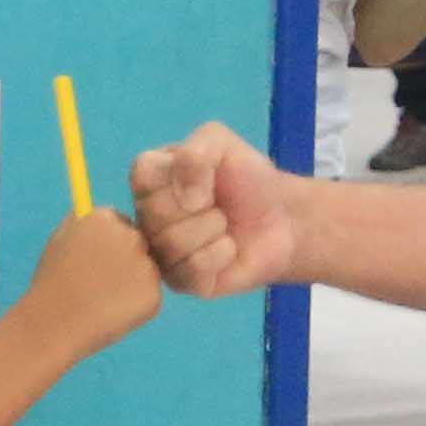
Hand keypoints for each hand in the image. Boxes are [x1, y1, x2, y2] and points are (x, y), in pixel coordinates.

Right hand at [15, 209, 165, 353]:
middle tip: (100, 283)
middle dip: (125, 259)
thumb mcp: (60, 239)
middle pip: (138, 243)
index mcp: (104, 218)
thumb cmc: (51, 282)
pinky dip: (134, 305)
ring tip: (100, 299)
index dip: (108, 243)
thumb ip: (84, 222)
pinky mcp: (153, 294)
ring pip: (146, 270)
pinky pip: (148, 296)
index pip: (120, 222)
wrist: (52, 323)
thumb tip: (106, 217)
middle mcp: (130, 236)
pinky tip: (110, 313)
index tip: (97, 259)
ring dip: (131, 282)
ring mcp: (145, 266)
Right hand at [132, 124, 302, 296]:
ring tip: (225, 226)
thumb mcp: (221, 144)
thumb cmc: (246, 177)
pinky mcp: (180, 281)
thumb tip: (186, 199)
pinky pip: (192, 270)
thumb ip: (196, 152)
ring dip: (214, 230)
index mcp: (150, 178)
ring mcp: (161, 251)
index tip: (206, 179)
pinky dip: (220, 255)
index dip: (180, 176)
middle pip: (155, 213)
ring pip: (173, 243)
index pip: (142, 174)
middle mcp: (147, 216)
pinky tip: (228, 249)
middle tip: (218, 204)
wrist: (282, 218)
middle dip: (203, 207)